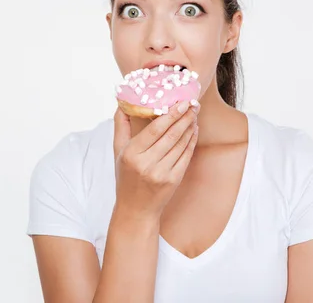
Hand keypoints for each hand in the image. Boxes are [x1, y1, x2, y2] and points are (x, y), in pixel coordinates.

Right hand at [112, 101, 199, 220]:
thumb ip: (120, 126)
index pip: (154, 129)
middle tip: (193, 104)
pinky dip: (191, 141)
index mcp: (131, 154)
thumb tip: (122, 103)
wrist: (136, 209)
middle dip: (184, 117)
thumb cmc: (126, 177)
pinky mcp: (173, 181)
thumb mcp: (118, 152)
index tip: (181, 102)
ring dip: (190, 127)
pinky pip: (186, 156)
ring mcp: (161, 173)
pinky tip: (193, 131)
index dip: (170, 115)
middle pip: (170, 135)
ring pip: (180, 144)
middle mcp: (146, 164)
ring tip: (194, 115)